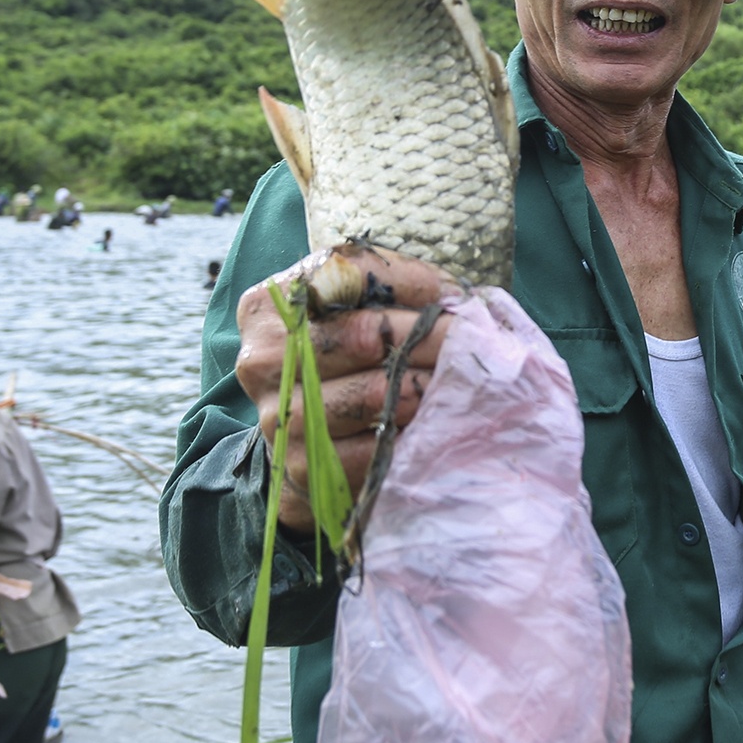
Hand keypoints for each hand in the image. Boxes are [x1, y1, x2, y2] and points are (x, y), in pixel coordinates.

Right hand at [235, 246, 453, 534]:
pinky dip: (416, 435)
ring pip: (376, 394)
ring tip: (465, 379)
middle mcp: (266, 358)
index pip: (348, 273)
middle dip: (433, 334)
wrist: (301, 438)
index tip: (454, 292)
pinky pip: (377, 449)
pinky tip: (439, 425)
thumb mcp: (348, 310)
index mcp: (272, 305)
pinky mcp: (304, 469)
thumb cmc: (337, 360)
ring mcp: (282, 417)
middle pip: (366, 334)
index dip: (411, 280)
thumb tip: (458, 296)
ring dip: (432, 386)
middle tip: (476, 338)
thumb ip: (391, 289)